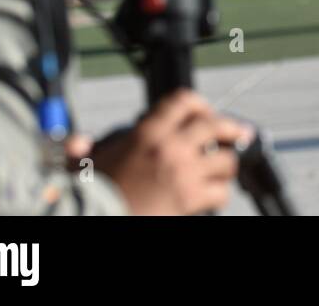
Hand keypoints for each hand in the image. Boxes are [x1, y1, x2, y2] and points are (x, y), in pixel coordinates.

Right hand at [90, 89, 250, 215]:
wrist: (95, 216)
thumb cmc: (92, 192)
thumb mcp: (86, 162)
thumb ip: (85, 149)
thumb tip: (78, 141)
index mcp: (148, 132)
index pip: (182, 101)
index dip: (198, 103)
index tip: (204, 111)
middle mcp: (171, 146)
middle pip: (215, 124)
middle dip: (231, 127)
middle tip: (240, 132)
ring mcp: (184, 171)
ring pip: (226, 160)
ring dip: (227, 166)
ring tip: (223, 170)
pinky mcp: (190, 197)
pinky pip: (221, 192)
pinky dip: (221, 195)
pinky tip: (214, 197)